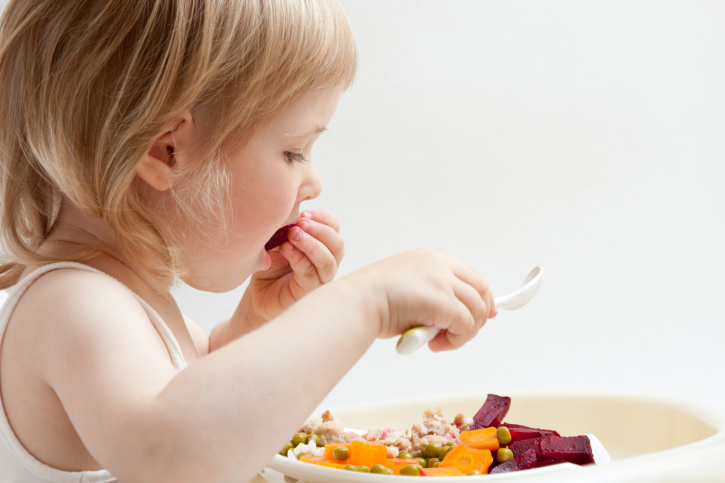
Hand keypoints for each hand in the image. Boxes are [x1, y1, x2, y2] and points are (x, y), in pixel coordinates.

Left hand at [242, 210, 344, 327]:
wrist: (258, 295)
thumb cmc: (270, 266)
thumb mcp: (278, 239)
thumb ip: (287, 225)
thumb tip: (293, 207)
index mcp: (323, 245)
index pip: (334, 227)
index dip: (324, 218)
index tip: (304, 213)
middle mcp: (327, 262)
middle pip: (337, 243)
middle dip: (320, 229)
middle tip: (300, 222)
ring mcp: (320, 278)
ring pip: (329, 259)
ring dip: (312, 243)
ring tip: (293, 234)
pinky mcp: (308, 291)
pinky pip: (310, 272)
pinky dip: (299, 257)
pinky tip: (286, 249)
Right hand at [341, 248, 496, 351]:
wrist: (358, 302)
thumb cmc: (372, 300)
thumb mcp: (407, 287)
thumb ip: (431, 293)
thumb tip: (454, 315)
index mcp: (430, 259)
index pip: (469, 276)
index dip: (481, 298)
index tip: (483, 315)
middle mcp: (440, 265)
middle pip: (480, 292)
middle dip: (476, 318)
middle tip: (460, 336)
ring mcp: (443, 282)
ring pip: (476, 311)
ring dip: (463, 333)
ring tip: (440, 342)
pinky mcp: (443, 303)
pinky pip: (465, 325)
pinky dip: (456, 340)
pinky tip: (436, 345)